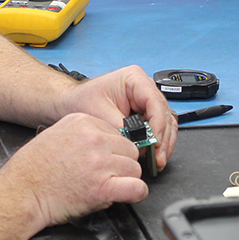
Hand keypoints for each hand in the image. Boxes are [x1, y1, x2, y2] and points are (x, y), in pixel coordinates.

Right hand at [0, 113, 146, 229]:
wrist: (20, 192)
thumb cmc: (33, 169)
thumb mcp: (56, 135)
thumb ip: (83, 134)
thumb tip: (105, 143)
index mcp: (83, 122)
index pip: (118, 133)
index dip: (113, 151)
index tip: (104, 161)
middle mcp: (94, 139)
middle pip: (130, 150)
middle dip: (121, 165)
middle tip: (105, 176)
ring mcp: (100, 162)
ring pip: (135, 169)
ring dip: (126, 180)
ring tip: (106, 186)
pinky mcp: (103, 187)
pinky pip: (137, 188)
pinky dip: (136, 194)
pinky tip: (126, 195)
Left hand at [57, 65, 176, 169]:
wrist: (72, 104)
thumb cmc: (83, 101)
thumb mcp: (99, 113)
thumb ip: (120, 127)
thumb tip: (138, 143)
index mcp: (135, 79)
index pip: (154, 101)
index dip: (158, 123)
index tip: (155, 142)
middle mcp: (145, 89)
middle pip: (164, 114)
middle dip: (163, 138)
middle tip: (158, 157)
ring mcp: (146, 103)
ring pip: (166, 124)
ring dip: (164, 144)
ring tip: (157, 161)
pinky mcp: (145, 116)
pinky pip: (158, 130)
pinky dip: (158, 144)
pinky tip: (154, 157)